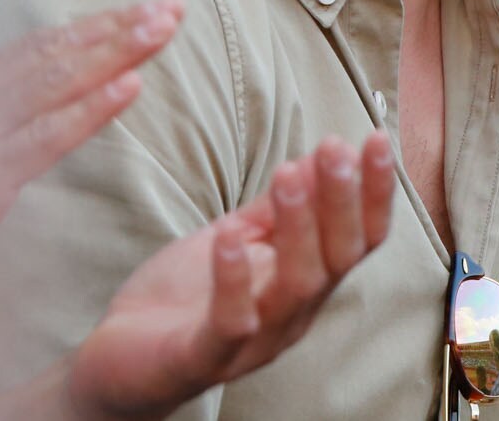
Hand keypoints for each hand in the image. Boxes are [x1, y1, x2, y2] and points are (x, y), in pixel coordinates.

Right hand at [0, 0, 183, 299]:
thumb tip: (39, 84)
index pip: (35, 48)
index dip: (93, 25)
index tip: (144, 9)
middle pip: (50, 56)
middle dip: (116, 29)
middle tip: (171, 8)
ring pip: (53, 85)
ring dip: (115, 54)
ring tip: (163, 31)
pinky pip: (45, 139)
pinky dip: (90, 110)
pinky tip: (130, 88)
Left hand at [62, 133, 397, 419]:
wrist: (122, 360)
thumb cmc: (187, 297)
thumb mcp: (238, 237)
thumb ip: (279, 205)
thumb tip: (323, 154)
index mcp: (307, 283)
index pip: (359, 239)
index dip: (374, 192)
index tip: (376, 139)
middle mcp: (292, 315)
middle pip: (338, 259)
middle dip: (342, 200)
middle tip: (335, 148)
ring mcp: (254, 340)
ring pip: (297, 286)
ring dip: (298, 226)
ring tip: (287, 173)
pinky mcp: (206, 356)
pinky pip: (232, 322)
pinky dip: (234, 277)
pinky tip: (229, 233)